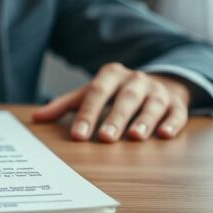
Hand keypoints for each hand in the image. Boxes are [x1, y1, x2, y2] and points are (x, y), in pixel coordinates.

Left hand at [32, 62, 190, 142]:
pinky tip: (165, 135)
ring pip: (152, 105)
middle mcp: (135, 81)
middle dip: (115, 118)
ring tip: (135, 137)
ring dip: (144, 121)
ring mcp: (158, 92)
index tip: (78, 135)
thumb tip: (36, 118)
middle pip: (125, 98)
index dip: (88, 113)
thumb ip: (65, 106)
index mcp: (111, 75)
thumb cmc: (116, 93)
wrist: (159, 83)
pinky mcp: (177, 104)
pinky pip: (176, 113)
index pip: (97, 93)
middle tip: (105, 137)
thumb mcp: (90, 94)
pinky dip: (172, 123)